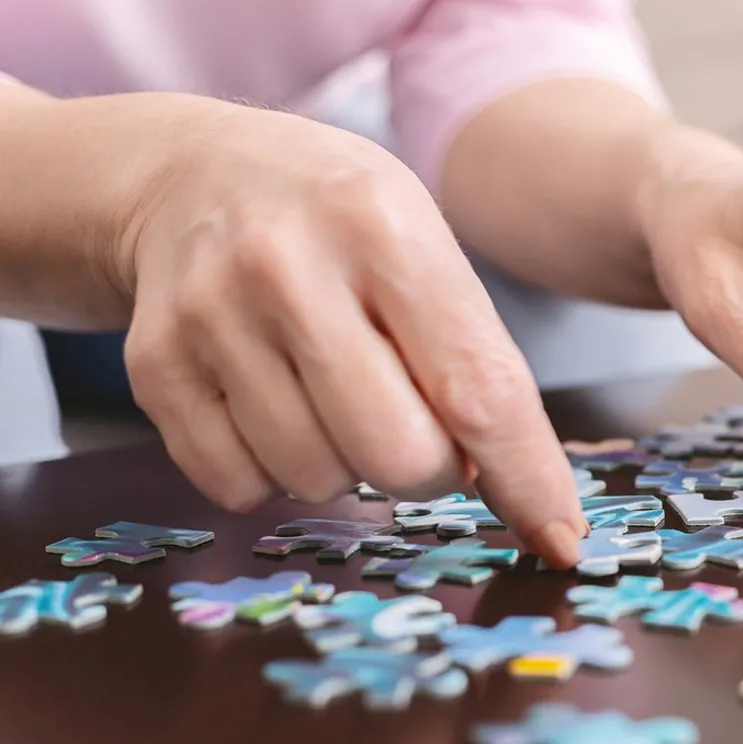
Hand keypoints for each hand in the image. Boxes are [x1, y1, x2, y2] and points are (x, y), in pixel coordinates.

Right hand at [114, 96, 584, 563]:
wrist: (194, 175)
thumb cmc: (341, 224)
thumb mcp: (423, 247)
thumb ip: (467, 357)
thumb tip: (511, 491)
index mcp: (386, 230)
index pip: (476, 388)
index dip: (525, 478)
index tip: (560, 540)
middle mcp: (290, 267)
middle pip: (396, 457)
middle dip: (428, 471)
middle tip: (416, 429)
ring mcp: (212, 316)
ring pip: (315, 480)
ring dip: (345, 466)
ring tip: (332, 395)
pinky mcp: (153, 364)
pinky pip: (236, 486)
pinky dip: (271, 471)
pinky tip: (273, 404)